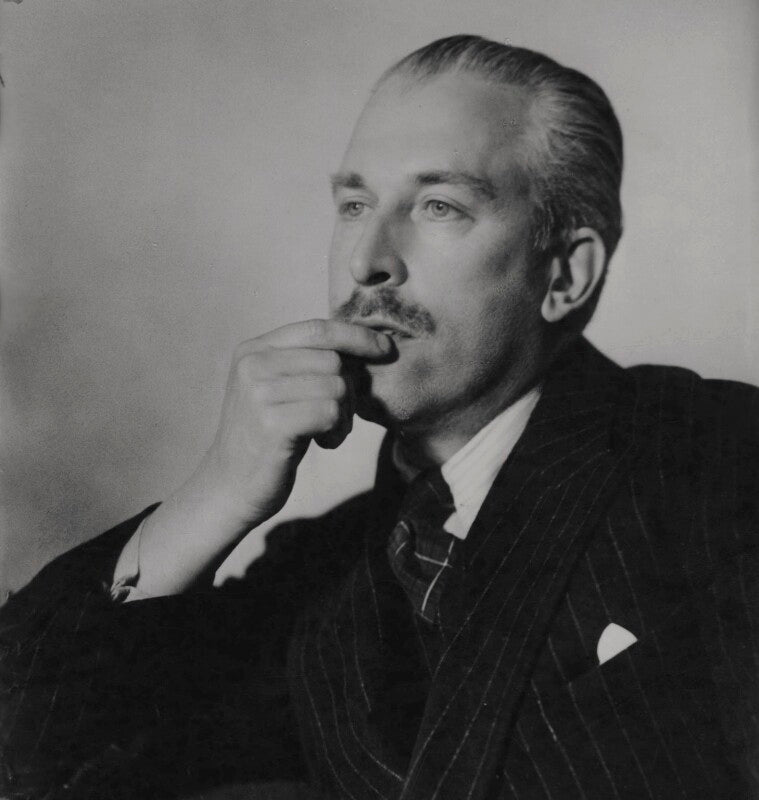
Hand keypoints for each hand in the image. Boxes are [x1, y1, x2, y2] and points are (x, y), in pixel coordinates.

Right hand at [200, 318, 391, 526]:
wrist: (229, 486)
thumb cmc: (265, 438)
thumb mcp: (277, 389)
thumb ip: (306, 363)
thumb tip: (364, 343)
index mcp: (254, 350)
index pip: (317, 328)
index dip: (356, 336)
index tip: (385, 348)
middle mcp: (252, 365)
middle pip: (333, 360)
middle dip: (350, 389)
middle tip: (339, 417)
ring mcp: (259, 393)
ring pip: (336, 387)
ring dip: (344, 415)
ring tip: (329, 433)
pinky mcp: (271, 424)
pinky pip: (329, 413)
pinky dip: (337, 431)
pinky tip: (324, 444)